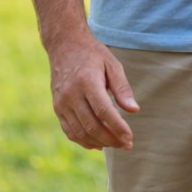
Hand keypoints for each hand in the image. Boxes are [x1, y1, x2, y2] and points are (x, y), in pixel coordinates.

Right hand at [47, 30, 138, 149]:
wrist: (65, 46)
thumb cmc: (94, 55)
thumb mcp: (112, 65)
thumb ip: (122, 88)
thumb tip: (134, 110)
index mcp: (87, 82)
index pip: (104, 111)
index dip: (117, 127)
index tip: (130, 138)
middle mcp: (71, 95)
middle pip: (92, 126)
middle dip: (111, 139)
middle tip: (127, 144)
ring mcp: (61, 104)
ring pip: (80, 132)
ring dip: (99, 142)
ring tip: (116, 144)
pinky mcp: (57, 109)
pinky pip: (69, 131)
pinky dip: (84, 141)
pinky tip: (98, 144)